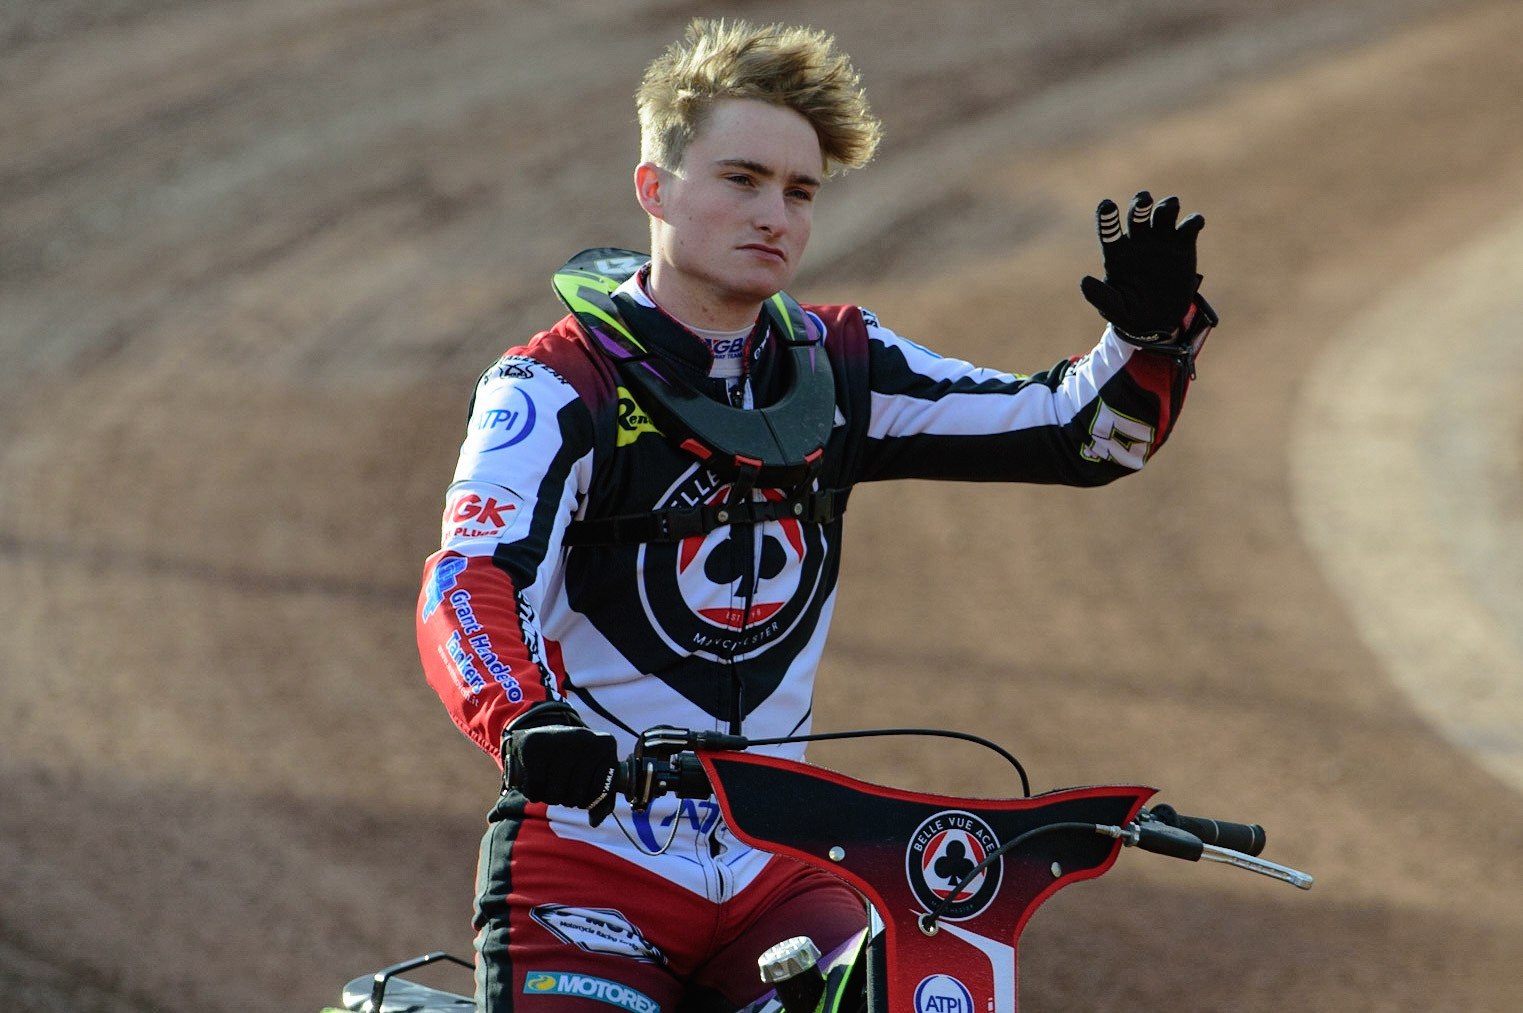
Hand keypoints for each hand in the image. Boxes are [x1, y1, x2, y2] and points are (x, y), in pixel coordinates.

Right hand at [506, 724, 618, 824]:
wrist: (542, 734)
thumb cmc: (574, 759)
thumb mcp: (593, 771)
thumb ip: (602, 798)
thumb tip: (595, 822)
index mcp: (605, 745)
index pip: (601, 791)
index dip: (590, 800)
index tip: (582, 789)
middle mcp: (585, 739)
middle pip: (576, 796)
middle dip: (568, 798)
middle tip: (563, 784)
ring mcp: (559, 741)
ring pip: (555, 795)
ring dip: (550, 797)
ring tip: (550, 782)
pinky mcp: (534, 748)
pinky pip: (536, 789)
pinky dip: (533, 793)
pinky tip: (535, 782)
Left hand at [1080, 191, 1204, 342]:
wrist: (1159, 322)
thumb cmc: (1130, 312)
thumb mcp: (1115, 308)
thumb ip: (1101, 296)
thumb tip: (1084, 281)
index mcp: (1117, 252)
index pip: (1109, 230)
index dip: (1107, 217)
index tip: (1107, 205)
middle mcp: (1138, 241)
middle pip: (1137, 214)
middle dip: (1139, 205)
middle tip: (1143, 200)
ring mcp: (1161, 240)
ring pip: (1163, 213)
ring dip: (1167, 206)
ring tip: (1169, 207)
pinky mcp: (1184, 245)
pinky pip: (1189, 226)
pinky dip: (1193, 221)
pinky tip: (1194, 223)